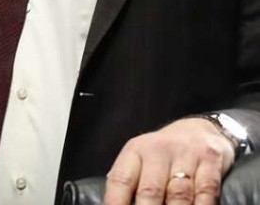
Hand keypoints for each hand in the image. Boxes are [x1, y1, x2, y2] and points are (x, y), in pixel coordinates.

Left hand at [103, 117, 235, 204]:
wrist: (200, 129)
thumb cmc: (164, 154)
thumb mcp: (141, 159)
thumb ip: (130, 183)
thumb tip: (115, 204)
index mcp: (135, 151)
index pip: (120, 180)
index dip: (116, 202)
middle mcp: (158, 151)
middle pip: (150, 190)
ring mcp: (186, 155)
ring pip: (178, 194)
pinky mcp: (211, 160)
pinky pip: (206, 191)